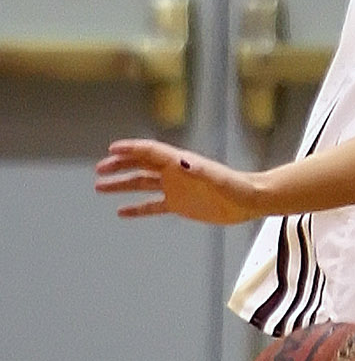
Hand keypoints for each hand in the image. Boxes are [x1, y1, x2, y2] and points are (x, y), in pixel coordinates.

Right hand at [95, 140, 259, 224]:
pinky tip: (121, 211)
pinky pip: (152, 205)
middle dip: (119, 165)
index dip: (131, 149)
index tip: (111, 149)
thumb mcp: (218, 178)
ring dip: (121, 184)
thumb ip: (200, 170)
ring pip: (142, 184)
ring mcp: (175, 188)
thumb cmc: (236, 187)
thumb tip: (181, 162)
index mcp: (181, 162)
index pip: (150, 152)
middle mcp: (174, 173)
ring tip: (99, 187)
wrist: (249, 201)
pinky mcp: (179, 204)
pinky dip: (136, 208)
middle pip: (141, 165)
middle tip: (99, 170)